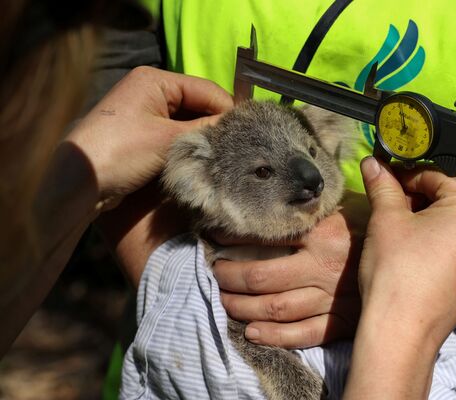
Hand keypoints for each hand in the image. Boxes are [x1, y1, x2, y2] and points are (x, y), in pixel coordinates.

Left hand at [80, 67, 231, 284]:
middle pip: (197, 105)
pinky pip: (175, 135)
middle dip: (216, 126)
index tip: (248, 133)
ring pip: (187, 122)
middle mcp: (150, 91)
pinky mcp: (142, 135)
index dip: (228, 111)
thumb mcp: (169, 139)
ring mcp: (145, 113)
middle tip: (239, 148)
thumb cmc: (122, 151)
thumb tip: (236, 128)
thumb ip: (206, 130)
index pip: (206, 90)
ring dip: (203, 139)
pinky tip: (203, 160)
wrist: (81, 182)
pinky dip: (188, 147)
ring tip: (224, 155)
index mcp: (156, 80)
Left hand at [213, 190, 368, 347]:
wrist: (420, 261)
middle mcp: (323, 268)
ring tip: (224, 301)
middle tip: (215, 273)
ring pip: (277, 308)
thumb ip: (319, 201)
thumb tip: (291, 185)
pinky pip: (303, 335)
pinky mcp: (341, 322)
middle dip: (231, 277)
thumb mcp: (351, 206)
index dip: (234, 237)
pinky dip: (275, 336)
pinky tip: (252, 332)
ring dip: (244, 307)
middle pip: (264, 278)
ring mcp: (332, 299)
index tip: (215, 235)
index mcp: (324, 234)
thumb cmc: (378, 230)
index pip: (267, 237)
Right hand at [343, 157, 455, 398]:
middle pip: (454, 196)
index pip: (438, 175)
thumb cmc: (396, 271)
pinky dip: (443, 239)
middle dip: (423, 195)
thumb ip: (383, 185)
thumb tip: (373, 162)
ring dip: (432, 217)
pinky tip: (417, 251)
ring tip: (403, 229)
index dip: (407, 175)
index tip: (386, 181)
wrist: (402, 330)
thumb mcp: (386, 219)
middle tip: (393, 205)